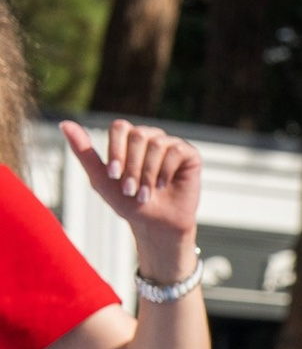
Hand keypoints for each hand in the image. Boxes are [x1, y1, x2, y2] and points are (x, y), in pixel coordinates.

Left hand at [60, 119, 201, 275]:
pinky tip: (163, 186)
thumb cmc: (128, 203)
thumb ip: (84, 152)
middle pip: (138, 135)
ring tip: (146, 193)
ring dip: (147, 173)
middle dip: (131, 166)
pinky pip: (175, 151)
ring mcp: (171, 144)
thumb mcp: (101, 179)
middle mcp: (151, 137)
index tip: (113, 175)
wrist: (155, 225)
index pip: (120, 127)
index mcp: (129, 139)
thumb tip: (64, 123)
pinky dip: (165, 172)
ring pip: (156, 144)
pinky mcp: (189, 154)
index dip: (116, 150)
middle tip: (130, 190)